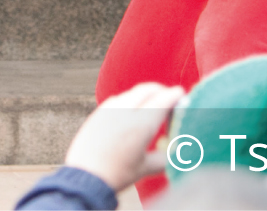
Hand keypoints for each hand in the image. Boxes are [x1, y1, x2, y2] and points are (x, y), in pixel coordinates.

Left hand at [62, 82, 184, 190]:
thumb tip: (177, 152)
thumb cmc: (117, 174)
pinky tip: (132, 109)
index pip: (161, 101)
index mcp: (141, 125)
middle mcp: (124, 112)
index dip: (173, 95)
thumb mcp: (146, 168)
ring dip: (145, 94)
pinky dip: (130, 99)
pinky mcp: (98, 113)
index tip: (180, 93)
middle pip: (147, 90)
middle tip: (169, 96)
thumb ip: (166, 158)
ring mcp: (109, 110)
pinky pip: (118, 98)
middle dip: (160, 90)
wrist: (86, 176)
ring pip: (132, 93)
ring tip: (152, 104)